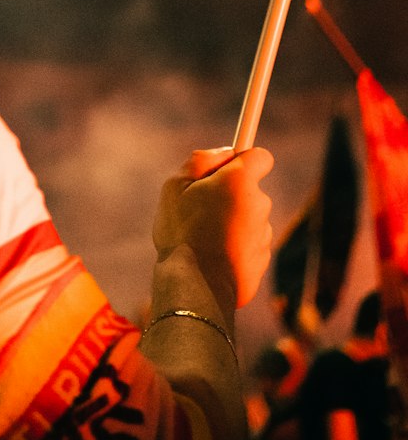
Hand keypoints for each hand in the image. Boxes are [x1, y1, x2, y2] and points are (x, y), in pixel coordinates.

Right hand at [153, 145, 272, 308]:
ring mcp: (263, 235)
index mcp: (240, 181)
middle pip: (251, 190)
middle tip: (204, 206)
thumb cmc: (182, 231)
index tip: (230, 166)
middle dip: (233, 194)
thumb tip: (226, 153)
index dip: (245, 159)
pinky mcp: (262, 261)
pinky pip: (250, 245)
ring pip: (250, 219)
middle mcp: (259, 205)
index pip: (260, 157)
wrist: (196, 286)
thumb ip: (201, 160)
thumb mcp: (175, 185)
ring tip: (206, 236)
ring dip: (235, 222)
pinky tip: (214, 256)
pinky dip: (236, 246)